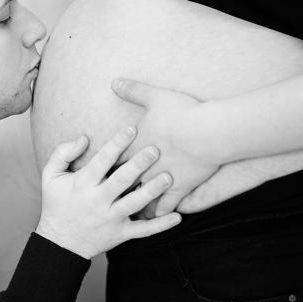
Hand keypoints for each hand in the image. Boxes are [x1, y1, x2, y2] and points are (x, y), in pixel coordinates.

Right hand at [36, 126, 181, 258]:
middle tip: (156, 149)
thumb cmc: (57, 204)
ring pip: (135, 204)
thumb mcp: (50, 176)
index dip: (117, 144)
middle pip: (121, 180)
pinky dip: (160, 225)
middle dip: (139, 164)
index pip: (101, 161)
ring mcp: (111, 219)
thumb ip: (63, 153)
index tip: (132, 129)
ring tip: (168, 177)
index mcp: (82, 185)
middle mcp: (97, 201)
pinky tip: (177, 216)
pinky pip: (143, 230)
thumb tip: (84, 138)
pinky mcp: (121, 234)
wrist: (60, 243)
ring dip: (152, 191)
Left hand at [111, 78, 221, 217]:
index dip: (101, 167)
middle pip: (119, 183)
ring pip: (138, 199)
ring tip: (122, 212)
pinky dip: (159, 215)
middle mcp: (141, 168)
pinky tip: (154, 220)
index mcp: (132, 146)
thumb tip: (114, 82)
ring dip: (130, 205)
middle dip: (110, 190)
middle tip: (99, 199)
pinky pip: (164, 208)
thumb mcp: (154, 96)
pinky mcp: (178, 191)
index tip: (93, 173)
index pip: (109, 160)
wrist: (209, 133)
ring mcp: (158, 181)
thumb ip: (132, 91)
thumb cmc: (182, 112)